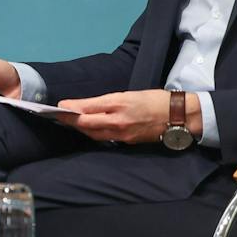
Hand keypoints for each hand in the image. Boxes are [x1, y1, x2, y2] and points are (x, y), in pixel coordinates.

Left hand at [58, 90, 196, 143]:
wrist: (179, 116)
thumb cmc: (154, 100)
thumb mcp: (129, 94)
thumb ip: (105, 102)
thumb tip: (82, 106)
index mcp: (119, 104)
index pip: (87, 108)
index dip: (71, 109)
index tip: (58, 106)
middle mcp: (118, 121)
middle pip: (86, 124)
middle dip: (70, 121)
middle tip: (57, 116)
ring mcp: (123, 134)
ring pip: (94, 134)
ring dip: (80, 128)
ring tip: (69, 122)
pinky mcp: (128, 142)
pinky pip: (105, 138)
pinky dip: (93, 133)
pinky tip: (87, 129)